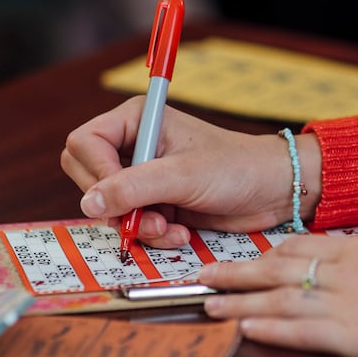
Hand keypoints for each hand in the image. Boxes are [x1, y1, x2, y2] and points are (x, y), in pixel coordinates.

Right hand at [62, 100, 320, 246]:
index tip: (117, 195)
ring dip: (138, 226)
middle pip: (88, 178)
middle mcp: (135, 146)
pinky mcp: (157, 204)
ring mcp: (145, 178)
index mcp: (137, 120)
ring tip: (169, 228)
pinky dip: (152, 236)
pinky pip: (133, 226)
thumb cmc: (236, 168)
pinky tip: (180, 235)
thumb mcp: (183, 175)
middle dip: (115, 205)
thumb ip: (133, 188)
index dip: (95, 173)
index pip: (84, 144)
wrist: (273, 192)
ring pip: (110, 209)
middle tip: (144, 216)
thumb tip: (88, 203)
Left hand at [199, 235, 357, 356]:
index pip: (299, 246)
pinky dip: (269, 328)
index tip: (243, 257)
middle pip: (276, 267)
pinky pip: (300, 330)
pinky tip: (245, 328)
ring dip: (238, 302)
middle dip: (236, 273)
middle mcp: (344, 270)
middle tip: (202, 276)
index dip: (264, 254)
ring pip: (277, 299)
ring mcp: (345, 301)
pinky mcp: (353, 334)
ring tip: (208, 305)